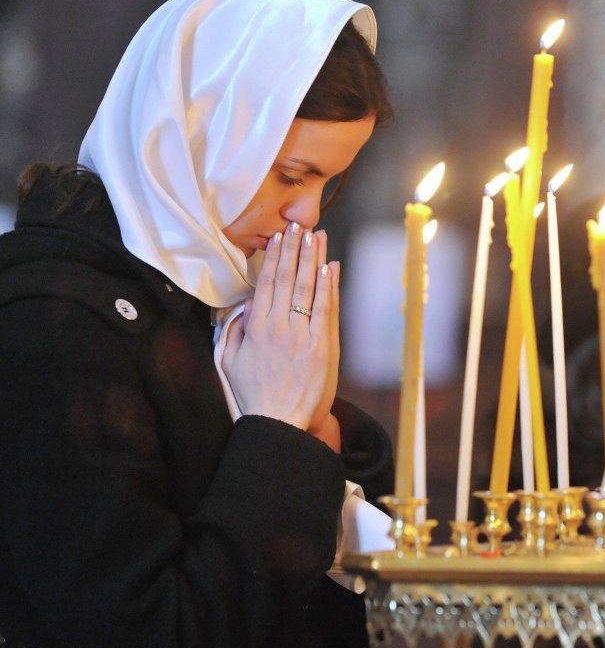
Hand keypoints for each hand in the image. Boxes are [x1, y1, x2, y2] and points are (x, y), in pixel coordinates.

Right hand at [222, 222, 340, 448]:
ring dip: (314, 259)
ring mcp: (302, 335)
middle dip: (295, 249)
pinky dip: (328, 286)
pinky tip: (330, 266)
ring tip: (317, 236)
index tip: (280, 237)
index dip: (275, 257)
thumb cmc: (256, 394)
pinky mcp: (322, 346)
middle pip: (288, 278)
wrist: (281, 422)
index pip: (267, 283)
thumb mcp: (230, 362)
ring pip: (309, 288)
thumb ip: (235, 331)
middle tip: (300, 225)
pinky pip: (325, 309)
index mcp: (256, 328)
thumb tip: (243, 306)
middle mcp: (279, 326)